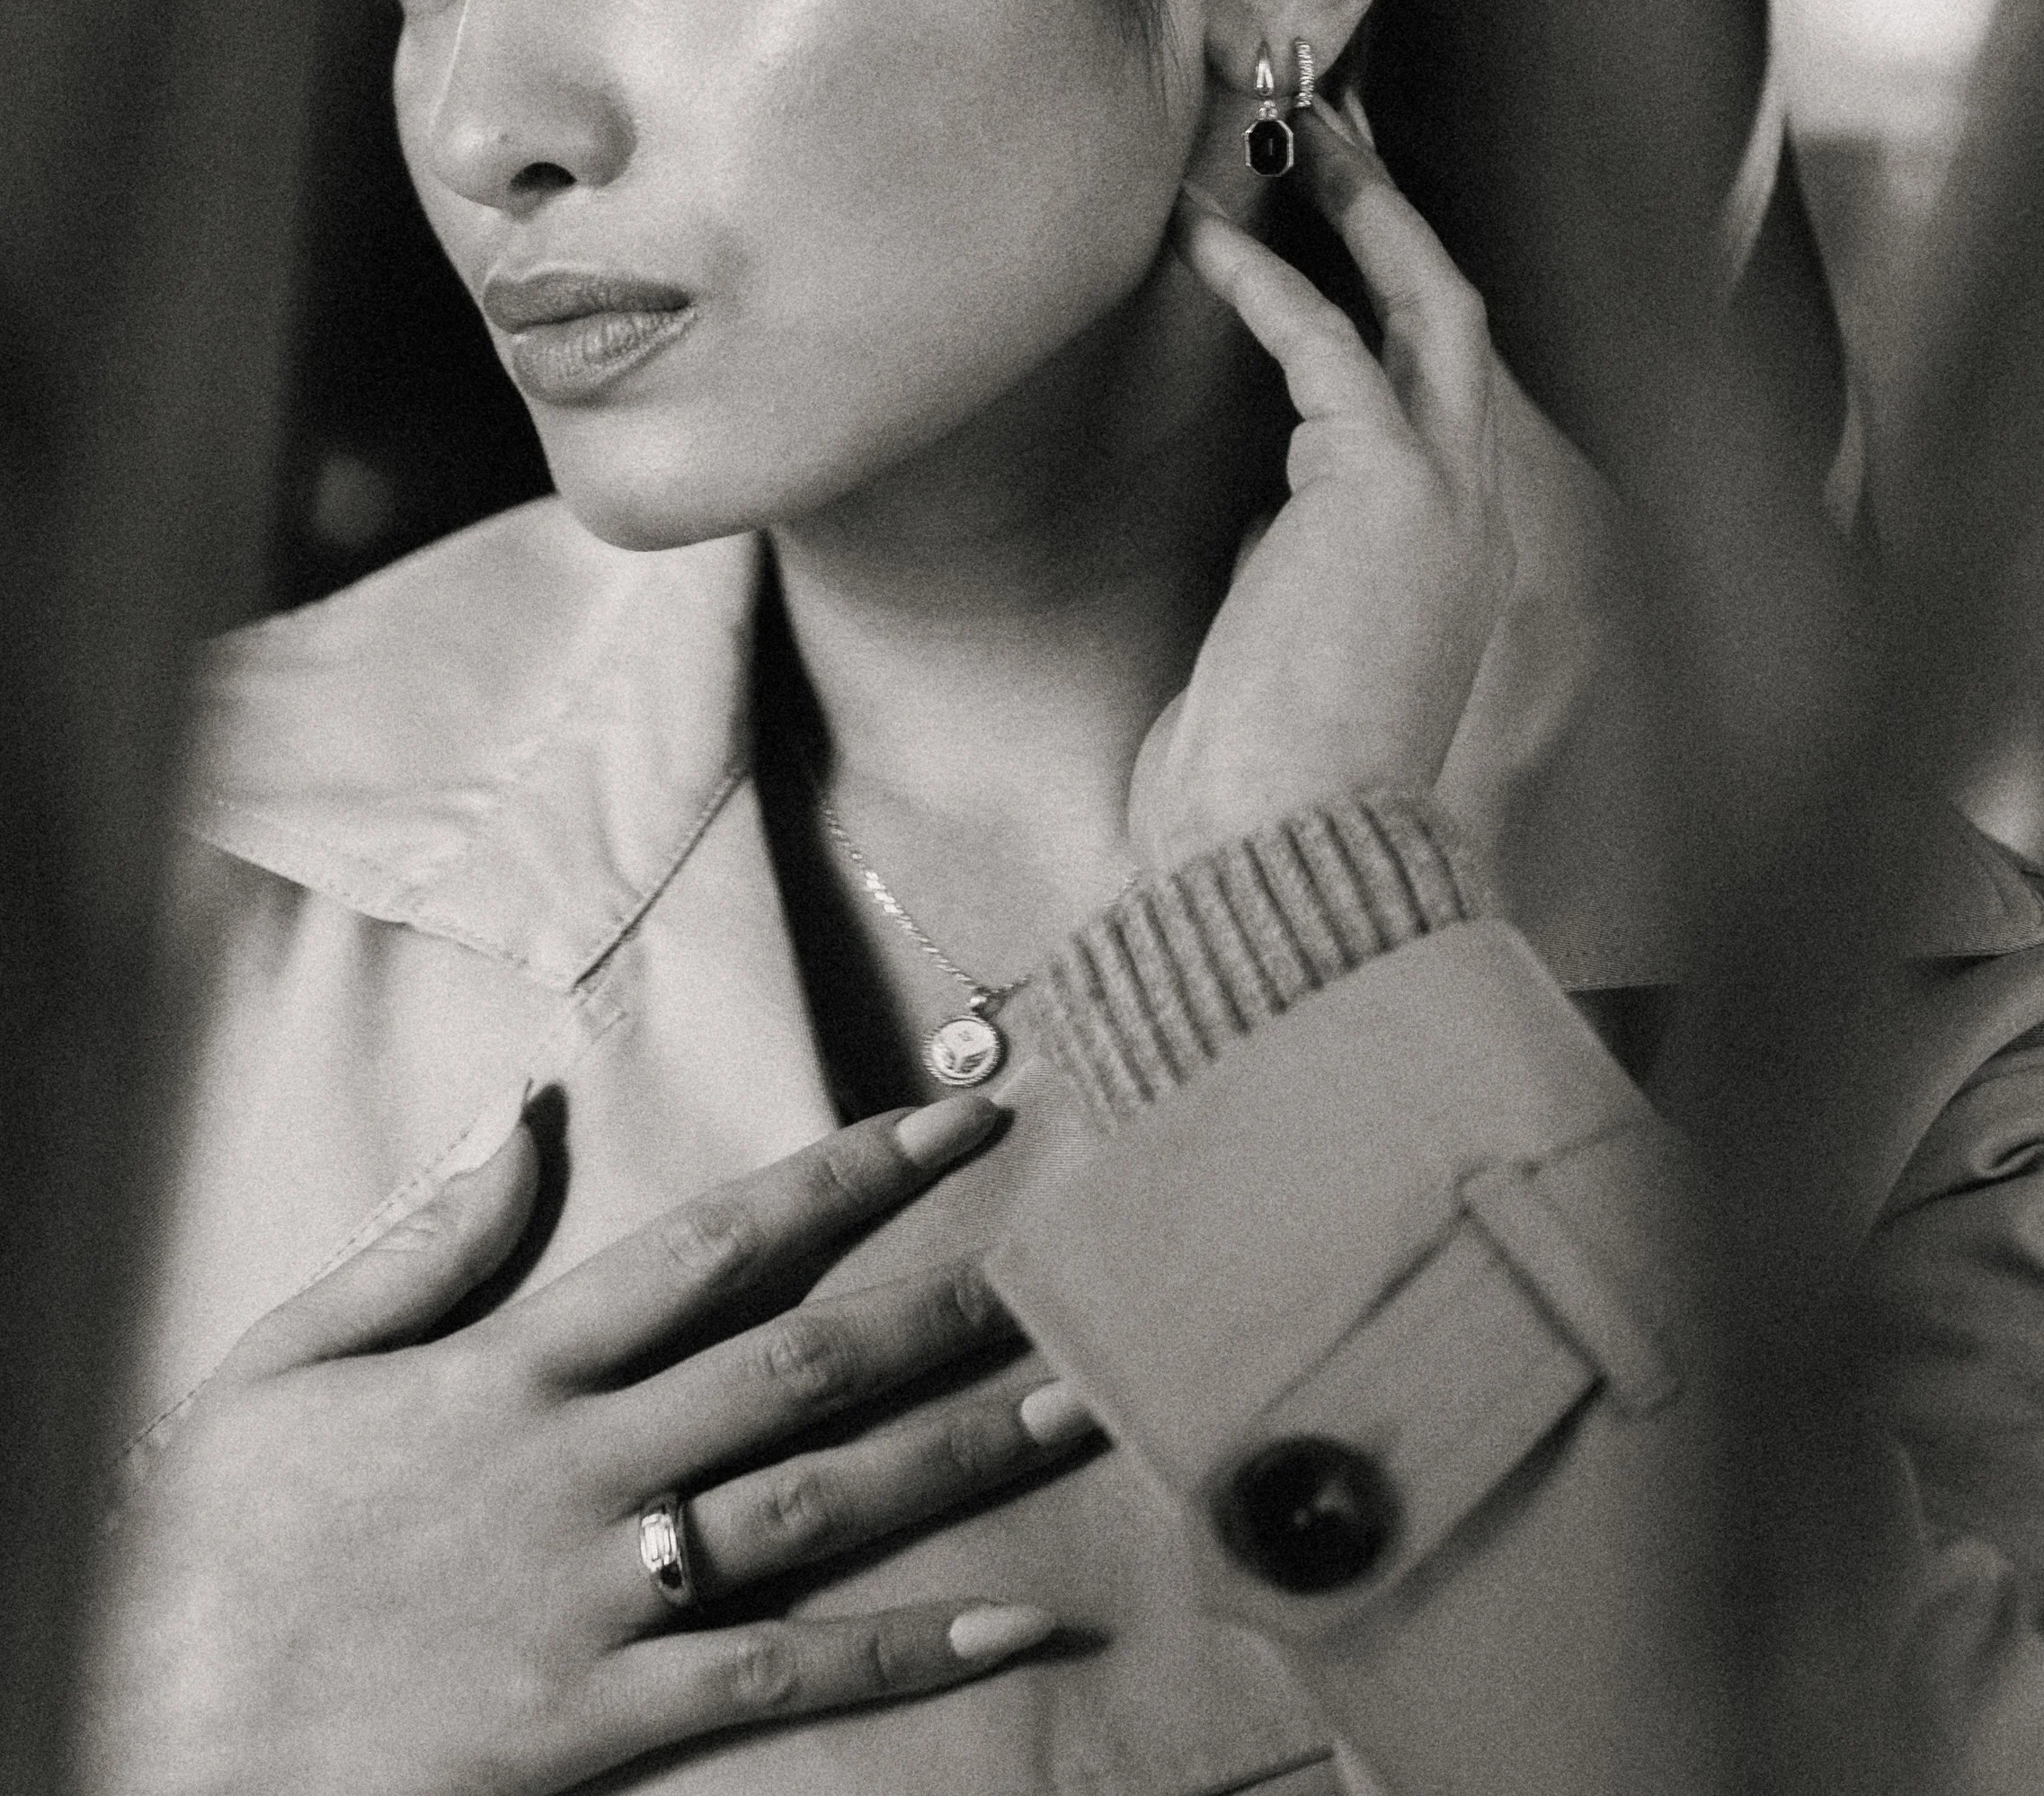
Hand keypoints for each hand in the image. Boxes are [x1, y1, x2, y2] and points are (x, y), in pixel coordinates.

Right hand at [76, 1097, 1095, 1795]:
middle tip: (1070, 1256)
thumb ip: (420, 1245)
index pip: (716, 1243)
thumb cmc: (211, 1561)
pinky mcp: (609, 1716)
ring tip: (1078, 1397)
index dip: (846, 1175)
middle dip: (945, 1303)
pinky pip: (788, 1675)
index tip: (953, 1120)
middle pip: (804, 1364)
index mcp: (514, 1369)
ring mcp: (605, 1594)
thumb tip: (522, 1119)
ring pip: (824, 1503)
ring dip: (961, 1450)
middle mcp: (585, 1468)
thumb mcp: (279, 1367)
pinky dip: (912, 1648)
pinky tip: (1017, 1617)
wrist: (155, 1755)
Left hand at [1132, 95, 1586, 866]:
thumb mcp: (1284, 643)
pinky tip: (1203, 242)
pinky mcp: (1386, 486)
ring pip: (1425, 307)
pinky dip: (1266, 283)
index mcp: (1455, 558)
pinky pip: (1326, 344)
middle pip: (1454, 321)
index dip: (1385, 297)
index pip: (1435, 392)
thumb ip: (1293, 562)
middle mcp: (1474, 516)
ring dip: (1357, 212)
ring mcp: (1447, 498)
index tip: (1326, 230)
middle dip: (1394, 218)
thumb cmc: (1267, 786)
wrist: (1282, 858)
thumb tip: (1256, 513)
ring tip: (1284, 139)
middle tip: (1323, 133)